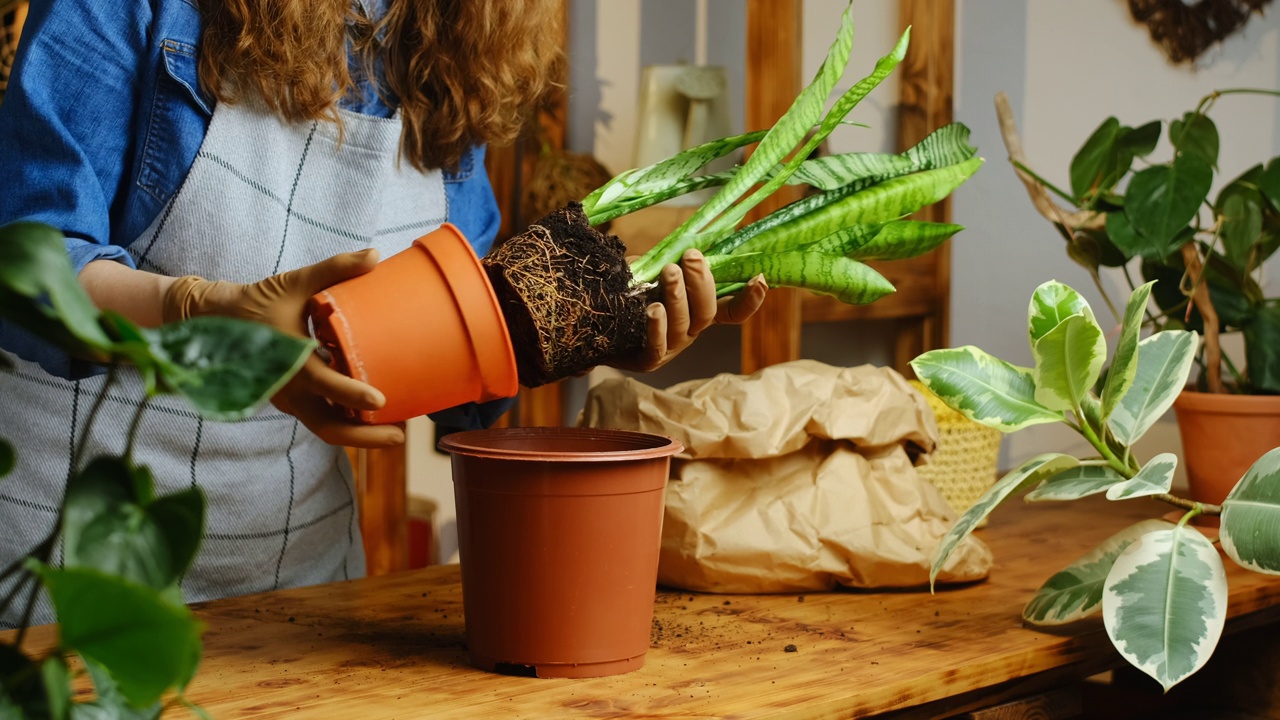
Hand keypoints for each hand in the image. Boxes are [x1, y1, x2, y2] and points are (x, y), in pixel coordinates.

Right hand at [163, 250, 405, 447]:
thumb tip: (374, 255)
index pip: (324, 384)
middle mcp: (289, 389)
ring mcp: (289, 400)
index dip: (351, 395)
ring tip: (395, 433)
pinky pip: (321, 419)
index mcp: (289, 361)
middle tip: (399, 436)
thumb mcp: (295, 282)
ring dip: (359, 435)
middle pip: (328, 427)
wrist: (218, 322)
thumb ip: (335, 269)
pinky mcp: (292, 401)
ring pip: (325, 428)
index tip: (380, 402)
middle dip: (364, 438)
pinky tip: (374, 419)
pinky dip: (346, 423)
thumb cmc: (259, 301)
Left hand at [615, 249, 767, 372]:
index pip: (732, 310)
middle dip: (702, 282)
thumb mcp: (652, 273)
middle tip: (691, 257)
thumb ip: (670, 259)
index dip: (749, 300)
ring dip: (678, 296)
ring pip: (683, 324)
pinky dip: (657, 327)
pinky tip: (653, 309)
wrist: (596, 327)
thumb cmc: (630, 294)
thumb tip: (689, 236)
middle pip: (706, 312)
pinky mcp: (647, 360)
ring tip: (670, 271)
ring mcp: (671, 348)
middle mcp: (690, 332)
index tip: (760, 278)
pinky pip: (656, 346)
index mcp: (697, 312)